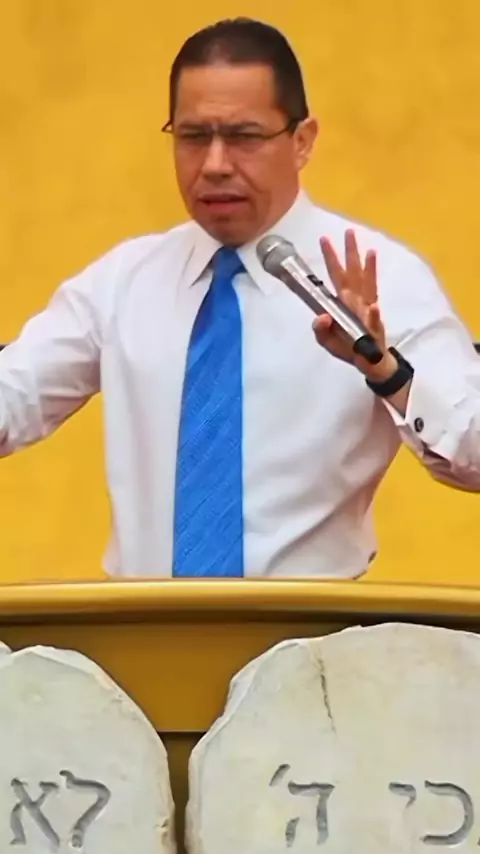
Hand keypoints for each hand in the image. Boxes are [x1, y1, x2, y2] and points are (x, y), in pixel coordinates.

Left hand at [313, 229, 396, 381]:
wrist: (368, 362)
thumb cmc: (347, 347)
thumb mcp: (326, 341)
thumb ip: (320, 330)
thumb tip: (321, 317)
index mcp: (341, 302)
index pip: (335, 275)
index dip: (331, 258)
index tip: (324, 239)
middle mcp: (355, 301)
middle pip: (352, 273)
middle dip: (349, 252)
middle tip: (348, 231)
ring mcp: (367, 310)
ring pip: (367, 286)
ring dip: (368, 269)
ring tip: (370, 250)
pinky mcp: (375, 326)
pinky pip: (372, 319)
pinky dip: (372, 314)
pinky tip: (373, 307)